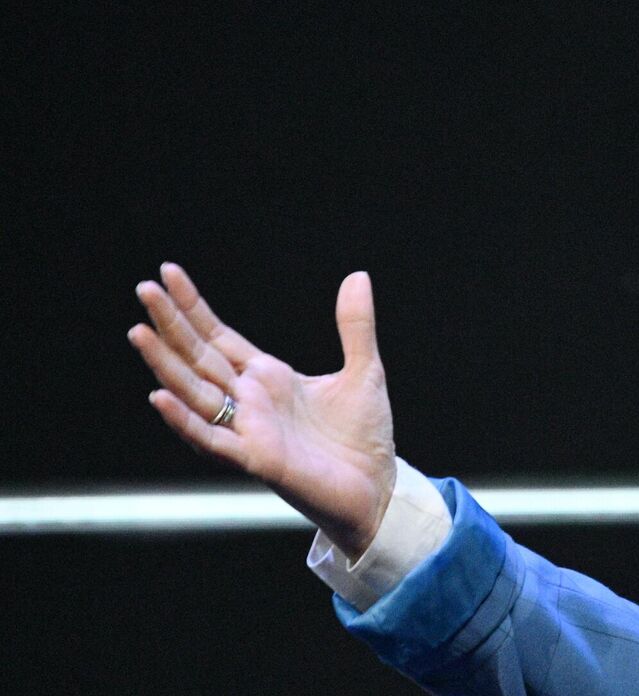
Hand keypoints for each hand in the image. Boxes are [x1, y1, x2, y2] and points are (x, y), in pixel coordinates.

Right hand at [128, 264, 396, 556]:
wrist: (377, 487)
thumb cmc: (363, 436)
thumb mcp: (364, 370)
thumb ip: (355, 326)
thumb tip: (357, 275)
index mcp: (268, 378)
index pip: (218, 336)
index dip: (193, 307)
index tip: (168, 274)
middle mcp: (249, 401)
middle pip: (198, 357)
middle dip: (171, 325)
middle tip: (144, 288)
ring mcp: (248, 429)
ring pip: (195, 392)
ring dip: (166, 365)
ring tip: (139, 332)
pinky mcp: (255, 459)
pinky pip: (211, 438)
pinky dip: (185, 419)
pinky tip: (162, 396)